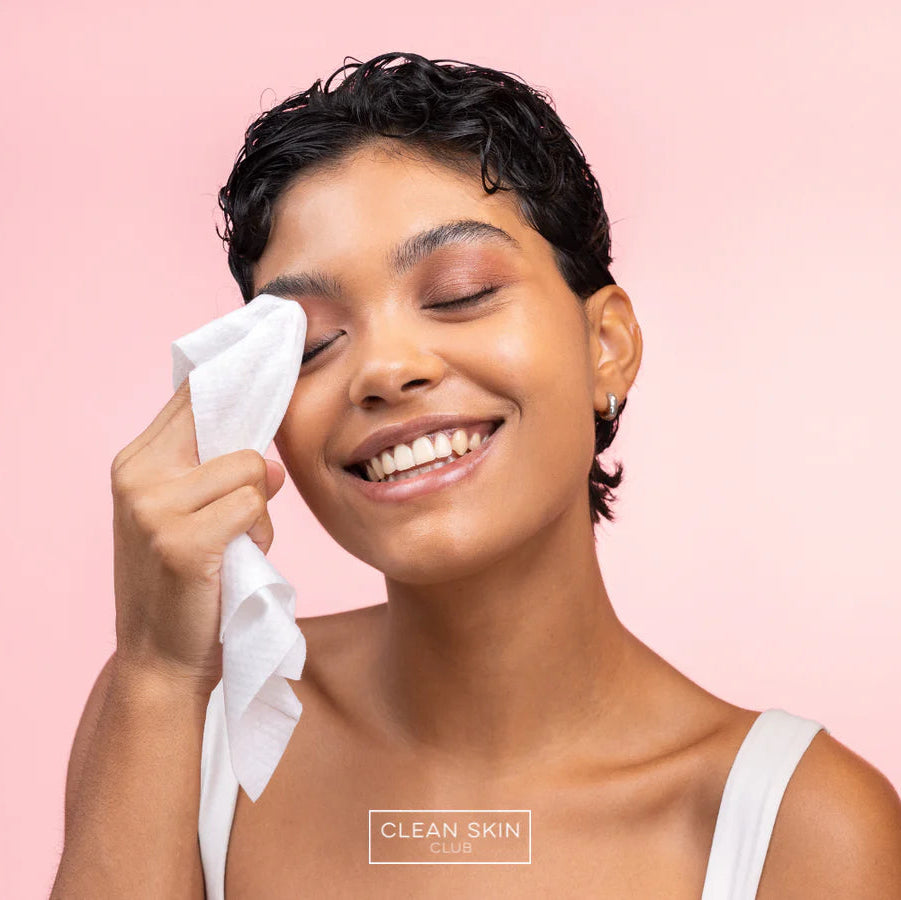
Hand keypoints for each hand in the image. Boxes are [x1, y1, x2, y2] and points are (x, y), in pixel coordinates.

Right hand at [109, 376, 285, 693]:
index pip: (194, 395)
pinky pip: (254, 505)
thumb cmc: (187, 581)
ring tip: (237, 543)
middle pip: (229, 423)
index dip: (239, 385)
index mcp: (136, 460)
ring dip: (260, 509)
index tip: (274, 365)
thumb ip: (215, 469)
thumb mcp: (186, 513)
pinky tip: (239, 559)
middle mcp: (137, 475)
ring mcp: (154, 508)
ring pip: (251, 468)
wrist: (162, 659)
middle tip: (242, 505)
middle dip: (253, 462)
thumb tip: (269, 454)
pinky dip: (261, 532)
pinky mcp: (182, 541)